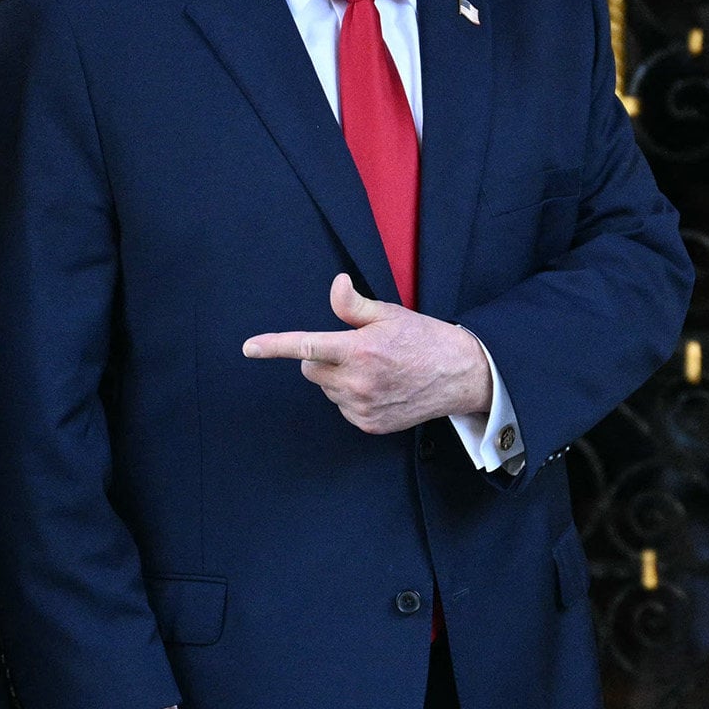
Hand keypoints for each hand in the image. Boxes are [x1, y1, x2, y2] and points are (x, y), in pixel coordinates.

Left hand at [242, 274, 491, 435]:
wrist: (459, 375)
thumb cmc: (424, 339)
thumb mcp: (390, 313)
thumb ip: (353, 305)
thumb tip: (335, 284)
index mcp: (359, 350)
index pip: (306, 347)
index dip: (274, 347)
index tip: (249, 348)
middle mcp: (357, 382)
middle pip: (311, 369)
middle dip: (322, 357)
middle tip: (354, 349)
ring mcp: (362, 407)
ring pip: (327, 389)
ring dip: (338, 378)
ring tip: (374, 369)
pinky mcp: (368, 424)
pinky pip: (342, 407)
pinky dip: (351, 396)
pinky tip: (379, 387)